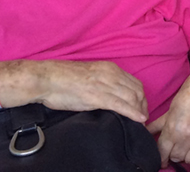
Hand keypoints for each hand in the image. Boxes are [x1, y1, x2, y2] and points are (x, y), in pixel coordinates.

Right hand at [25, 60, 147, 124]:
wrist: (47, 79)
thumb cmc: (63, 79)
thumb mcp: (90, 76)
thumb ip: (104, 82)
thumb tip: (112, 95)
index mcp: (109, 68)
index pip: (134, 82)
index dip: (141, 97)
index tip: (140, 107)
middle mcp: (111, 74)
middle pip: (137, 90)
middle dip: (143, 105)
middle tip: (142, 117)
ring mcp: (104, 84)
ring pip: (132, 98)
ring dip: (139, 111)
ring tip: (140, 122)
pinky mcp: (97, 96)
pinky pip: (121, 105)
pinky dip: (133, 113)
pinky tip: (139, 120)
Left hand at [148, 57, 189, 171]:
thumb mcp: (175, 102)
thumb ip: (162, 121)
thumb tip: (148, 130)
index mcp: (174, 127)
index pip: (162, 150)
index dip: (160, 154)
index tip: (161, 156)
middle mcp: (187, 138)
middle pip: (175, 156)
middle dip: (173, 152)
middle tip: (175, 147)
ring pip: (189, 160)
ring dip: (186, 156)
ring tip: (186, 149)